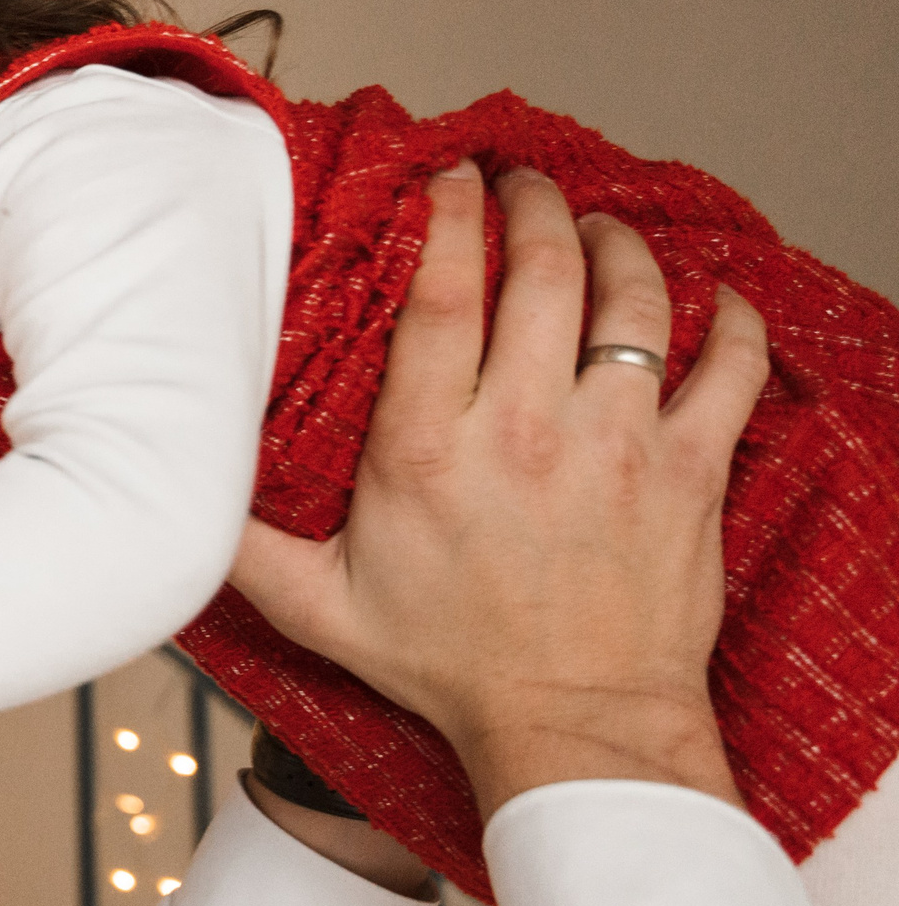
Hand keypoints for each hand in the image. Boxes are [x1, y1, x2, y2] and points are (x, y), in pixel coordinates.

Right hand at [230, 163, 770, 818]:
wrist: (574, 726)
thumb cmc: (453, 666)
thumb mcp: (320, 608)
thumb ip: (242, 546)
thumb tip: (174, 499)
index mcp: (429, 450)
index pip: (442, 295)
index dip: (447, 218)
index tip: (447, 179)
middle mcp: (526, 430)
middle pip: (545, 271)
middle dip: (536, 205)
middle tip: (523, 184)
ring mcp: (618, 445)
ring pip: (634, 302)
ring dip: (619, 245)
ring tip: (598, 227)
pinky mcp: (691, 472)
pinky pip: (730, 367)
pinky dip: (730, 320)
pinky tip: (714, 298)